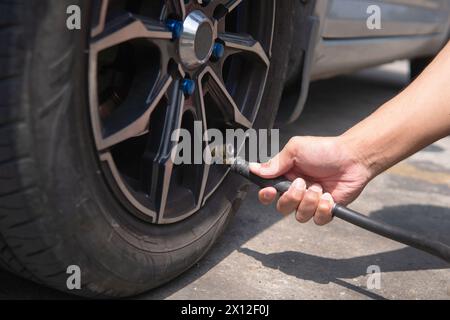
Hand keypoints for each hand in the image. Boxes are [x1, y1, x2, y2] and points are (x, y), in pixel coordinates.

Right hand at [249, 136, 370, 224]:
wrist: (353, 158)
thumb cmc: (325, 150)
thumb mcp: (295, 150)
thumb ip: (275, 163)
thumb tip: (255, 169)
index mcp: (286, 177)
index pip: (268, 193)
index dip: (266, 195)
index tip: (271, 191)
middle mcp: (296, 191)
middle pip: (282, 208)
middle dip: (291, 197)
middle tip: (302, 183)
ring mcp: (311, 202)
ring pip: (299, 216)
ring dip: (309, 202)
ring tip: (319, 188)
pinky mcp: (325, 210)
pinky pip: (317, 220)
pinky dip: (323, 208)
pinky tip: (329, 196)